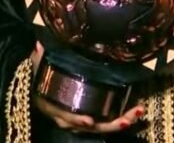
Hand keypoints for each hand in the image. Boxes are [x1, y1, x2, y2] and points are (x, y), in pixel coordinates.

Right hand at [30, 42, 144, 134]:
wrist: (35, 94)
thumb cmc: (36, 82)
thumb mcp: (34, 70)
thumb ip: (37, 59)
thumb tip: (39, 45)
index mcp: (54, 108)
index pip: (66, 117)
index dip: (76, 119)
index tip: (88, 120)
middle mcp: (69, 119)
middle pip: (92, 127)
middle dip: (111, 125)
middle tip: (128, 119)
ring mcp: (80, 121)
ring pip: (102, 127)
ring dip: (120, 122)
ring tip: (138, 113)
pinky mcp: (89, 118)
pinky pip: (104, 122)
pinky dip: (119, 119)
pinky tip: (135, 113)